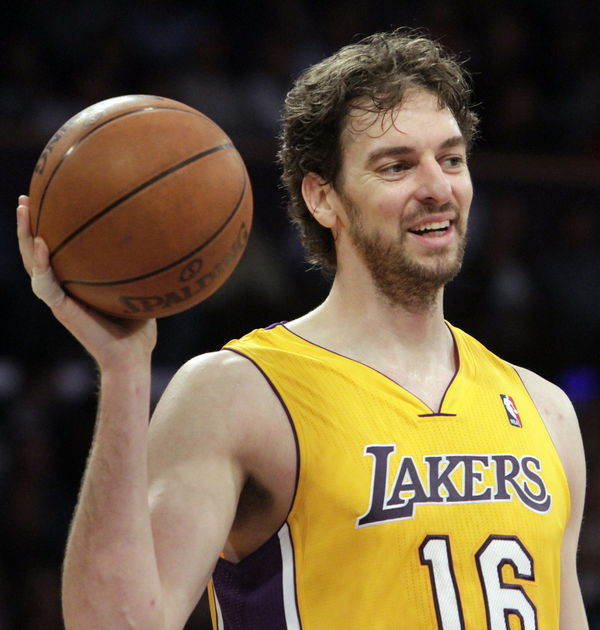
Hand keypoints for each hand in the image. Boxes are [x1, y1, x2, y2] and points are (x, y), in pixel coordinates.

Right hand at [17, 195, 156, 368]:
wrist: (131, 358)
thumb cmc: (139, 329)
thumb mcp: (141, 291)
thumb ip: (141, 268)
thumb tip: (161, 239)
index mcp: (77, 283)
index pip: (58, 251)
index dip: (50, 228)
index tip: (49, 200)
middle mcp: (65, 289)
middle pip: (37, 252)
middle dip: (28, 225)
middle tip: (24, 197)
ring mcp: (60, 299)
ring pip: (32, 264)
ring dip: (25, 237)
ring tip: (22, 209)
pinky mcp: (62, 310)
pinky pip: (46, 285)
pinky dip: (41, 264)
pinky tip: (41, 243)